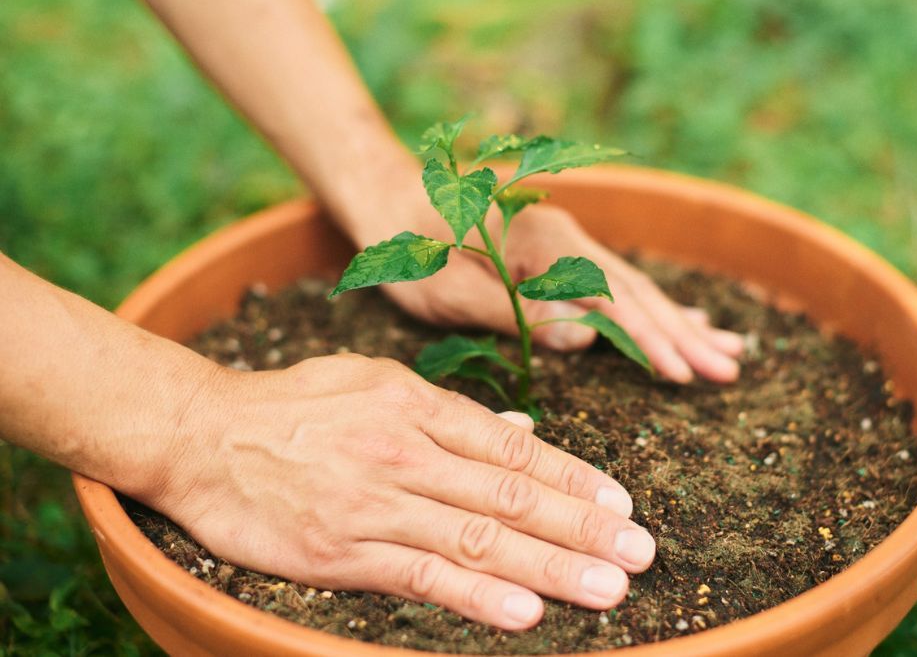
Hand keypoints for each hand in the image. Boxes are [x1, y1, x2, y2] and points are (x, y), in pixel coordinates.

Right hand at [159, 354, 652, 629]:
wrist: (198, 433)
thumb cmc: (293, 406)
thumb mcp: (375, 383)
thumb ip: (451, 413)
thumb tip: (524, 431)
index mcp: (417, 405)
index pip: (513, 447)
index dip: (573, 478)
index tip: (622, 503)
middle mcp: (406, 451)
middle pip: (510, 494)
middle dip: (582, 527)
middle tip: (640, 552)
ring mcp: (374, 502)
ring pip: (478, 537)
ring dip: (550, 566)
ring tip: (607, 586)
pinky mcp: (340, 549)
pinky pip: (419, 574)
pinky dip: (475, 594)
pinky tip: (524, 610)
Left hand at [348, 180, 744, 383]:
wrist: (391, 197)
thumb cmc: (410, 248)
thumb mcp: (449, 290)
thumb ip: (518, 312)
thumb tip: (587, 338)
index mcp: (544, 245)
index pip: (612, 299)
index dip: (651, 339)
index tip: (685, 373)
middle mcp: (568, 240)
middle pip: (638, 292)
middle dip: (685, 335)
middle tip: (730, 370)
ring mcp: (570, 245)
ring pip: (637, 289)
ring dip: (681, 322)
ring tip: (729, 351)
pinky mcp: (563, 255)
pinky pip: (619, 285)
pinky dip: (656, 307)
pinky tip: (686, 321)